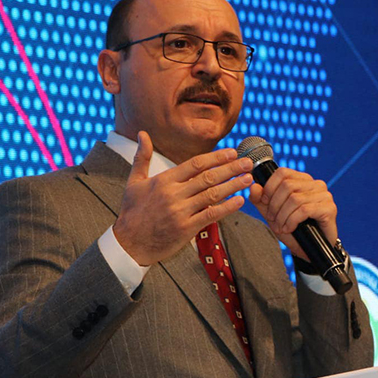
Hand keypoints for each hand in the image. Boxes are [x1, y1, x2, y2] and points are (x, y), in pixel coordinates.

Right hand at [113, 132, 253, 265]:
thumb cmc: (132, 212)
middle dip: (231, 168)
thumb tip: (142, 133)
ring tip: (249, 178)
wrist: (128, 244)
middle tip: (248, 162)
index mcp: (163, 180)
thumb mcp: (134, 182)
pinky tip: (239, 201)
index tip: (231, 152)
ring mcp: (181, 212)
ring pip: (212, 195)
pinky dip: (227, 208)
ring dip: (233, 185)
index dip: (216, 157)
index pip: (195, 164)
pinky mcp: (186, 229)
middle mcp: (173, 194)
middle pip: (208, 177)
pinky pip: (211, 215)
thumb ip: (142, 157)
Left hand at [249, 168, 337, 261]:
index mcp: (303, 180)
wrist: (310, 250)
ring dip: (282, 216)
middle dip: (275, 205)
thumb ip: (261, 200)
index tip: (265, 202)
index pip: (282, 172)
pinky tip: (290, 229)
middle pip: (287, 185)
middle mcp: (316, 184)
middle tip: (273, 220)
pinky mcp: (329, 208)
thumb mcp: (272, 214)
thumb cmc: (293, 230)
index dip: (269, 187)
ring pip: (295, 199)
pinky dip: (292, 221)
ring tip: (281, 227)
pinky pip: (304, 210)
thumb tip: (254, 186)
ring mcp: (324, 195)